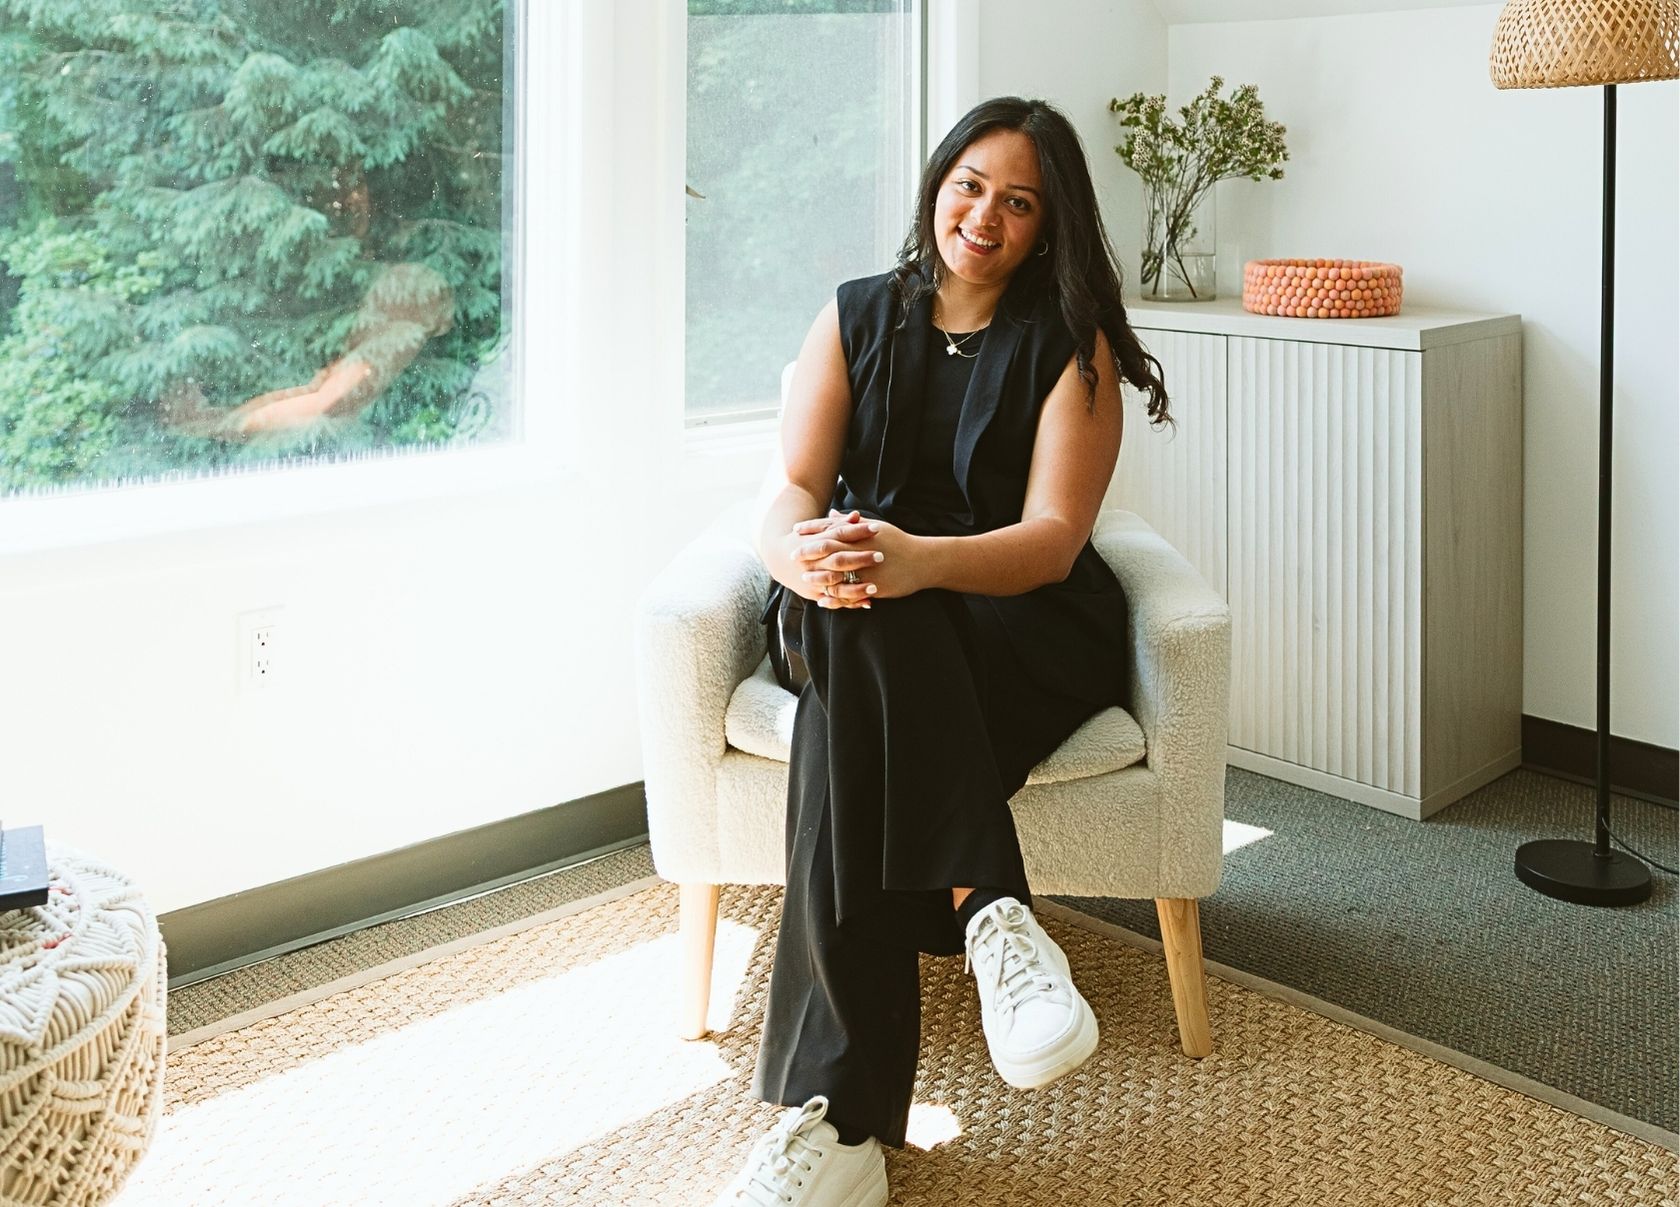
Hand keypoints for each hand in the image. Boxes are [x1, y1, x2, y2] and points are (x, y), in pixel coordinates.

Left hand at [788, 513, 926, 607]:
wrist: (923, 561)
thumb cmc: (899, 542)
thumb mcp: (877, 527)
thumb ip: (852, 523)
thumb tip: (833, 513)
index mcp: (862, 535)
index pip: (831, 529)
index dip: (812, 530)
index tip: (795, 531)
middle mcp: (863, 551)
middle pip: (829, 551)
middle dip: (809, 553)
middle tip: (791, 555)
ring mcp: (868, 570)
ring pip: (837, 574)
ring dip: (818, 577)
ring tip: (803, 578)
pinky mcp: (875, 587)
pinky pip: (850, 594)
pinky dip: (835, 597)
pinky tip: (822, 600)